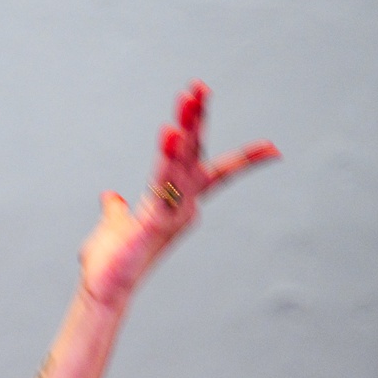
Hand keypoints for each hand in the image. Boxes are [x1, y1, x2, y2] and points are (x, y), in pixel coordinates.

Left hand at [79, 81, 278, 306]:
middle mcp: (181, 207)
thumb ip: (117, 211)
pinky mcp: (156, 220)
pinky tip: (169, 132)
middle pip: (195, 155)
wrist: (102, 291)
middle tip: (200, 86)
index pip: (213, 174)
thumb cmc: (109, 263)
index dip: (243, 160)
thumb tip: (112, 198)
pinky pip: (165, 182)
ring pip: (182, 163)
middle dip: (198, 120)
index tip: (275, 148)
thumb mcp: (114, 227)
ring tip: (188, 97)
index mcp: (175, 204)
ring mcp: (172, 213)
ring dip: (185, 128)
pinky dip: (168, 157)